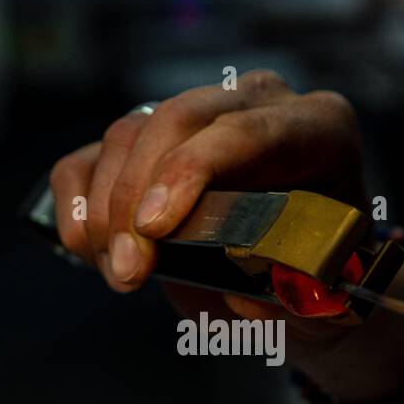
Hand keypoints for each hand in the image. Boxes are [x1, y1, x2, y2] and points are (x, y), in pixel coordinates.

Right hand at [48, 70, 364, 293]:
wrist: (297, 279)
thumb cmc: (318, 281)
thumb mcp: (327, 299)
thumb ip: (297, 298)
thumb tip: (243, 296)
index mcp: (318, 128)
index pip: (248, 130)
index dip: (192, 171)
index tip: (153, 228)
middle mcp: (256, 104)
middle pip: (176, 118)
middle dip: (137, 196)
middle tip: (129, 269)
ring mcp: (195, 116)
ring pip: (127, 136)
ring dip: (106, 212)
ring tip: (123, 275)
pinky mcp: (142, 144)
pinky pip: (88, 159)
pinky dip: (77, 207)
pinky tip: (93, 252)